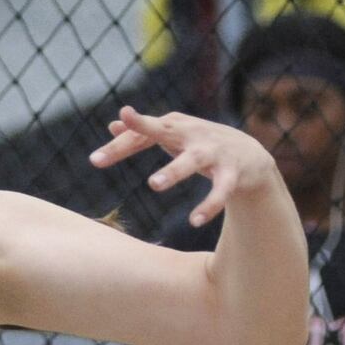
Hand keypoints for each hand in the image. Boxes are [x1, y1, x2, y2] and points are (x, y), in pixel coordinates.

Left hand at [89, 106, 277, 227]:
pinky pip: (220, 191)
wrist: (250, 156)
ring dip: (173, 170)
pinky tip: (194, 221)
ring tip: (154, 184)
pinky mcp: (233, 173)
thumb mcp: (174, 135)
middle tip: (111, 152)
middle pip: (163, 132)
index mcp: (175, 126)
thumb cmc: (202, 144)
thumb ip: (144, 132)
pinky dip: (209, 205)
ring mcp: (213, 152)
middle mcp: (193, 134)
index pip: (142, 133)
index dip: (119, 146)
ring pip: (192, 161)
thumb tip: (114, 123)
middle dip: (141, 134)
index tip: (95, 161)